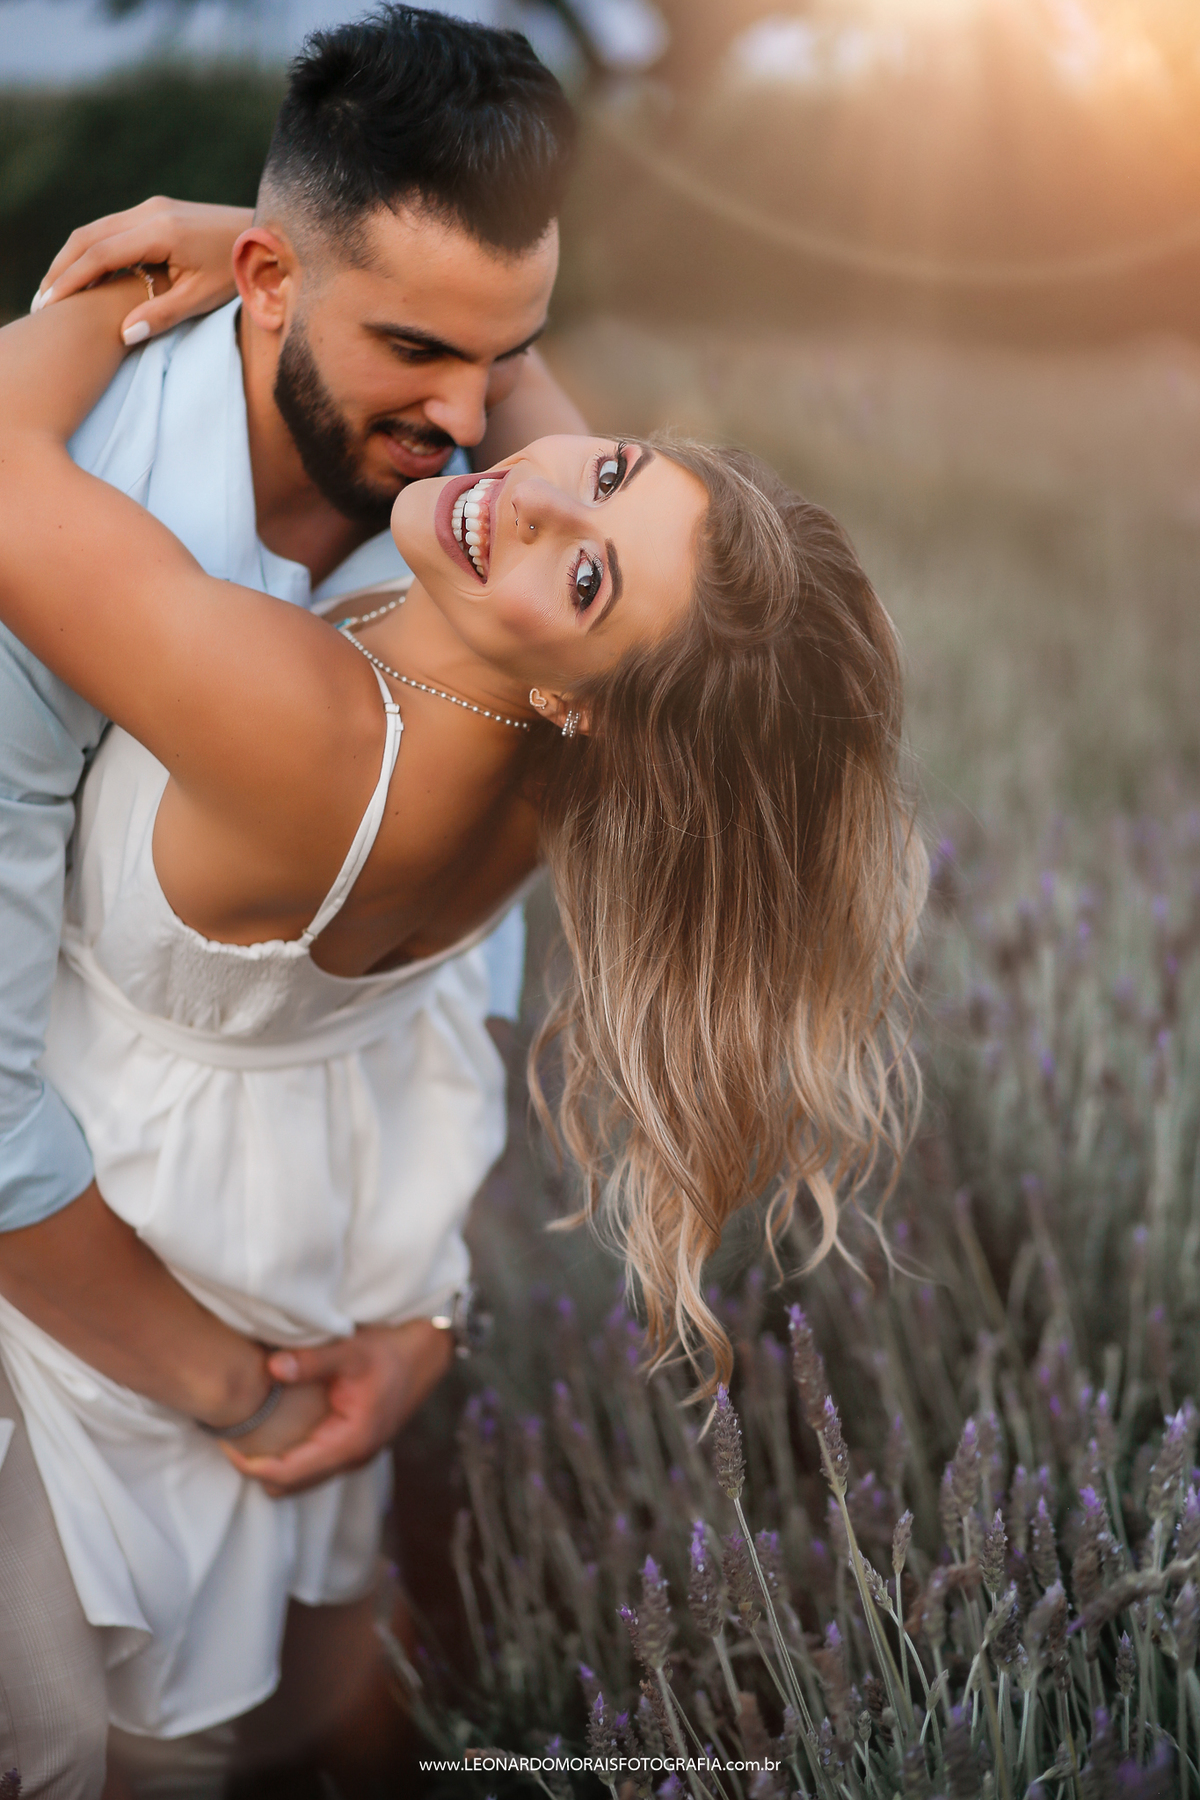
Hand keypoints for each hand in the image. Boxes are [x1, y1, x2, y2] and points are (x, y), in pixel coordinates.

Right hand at [32, 196, 251, 343]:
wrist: (266, 237)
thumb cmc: (239, 272)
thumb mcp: (203, 298)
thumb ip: (163, 314)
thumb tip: (124, 335)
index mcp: (160, 231)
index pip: (100, 255)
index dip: (71, 280)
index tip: (50, 305)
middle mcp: (150, 211)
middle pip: (88, 236)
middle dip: (62, 268)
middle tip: (42, 301)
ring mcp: (152, 207)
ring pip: (96, 228)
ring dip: (72, 257)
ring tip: (56, 289)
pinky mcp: (157, 211)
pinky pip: (112, 228)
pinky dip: (91, 250)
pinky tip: (85, 274)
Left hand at [223, 1320, 454, 1497]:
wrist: (430, 1352)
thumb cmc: (393, 1350)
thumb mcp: (352, 1350)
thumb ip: (311, 1361)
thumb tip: (270, 1367)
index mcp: (349, 1443)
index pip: (287, 1473)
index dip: (249, 1464)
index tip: (224, 1441)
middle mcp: (352, 1458)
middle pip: (290, 1485)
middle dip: (256, 1468)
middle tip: (229, 1436)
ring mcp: (354, 1454)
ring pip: (301, 1478)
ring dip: (273, 1464)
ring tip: (246, 1434)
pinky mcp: (354, 1444)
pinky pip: (313, 1464)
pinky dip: (290, 1455)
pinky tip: (276, 1429)